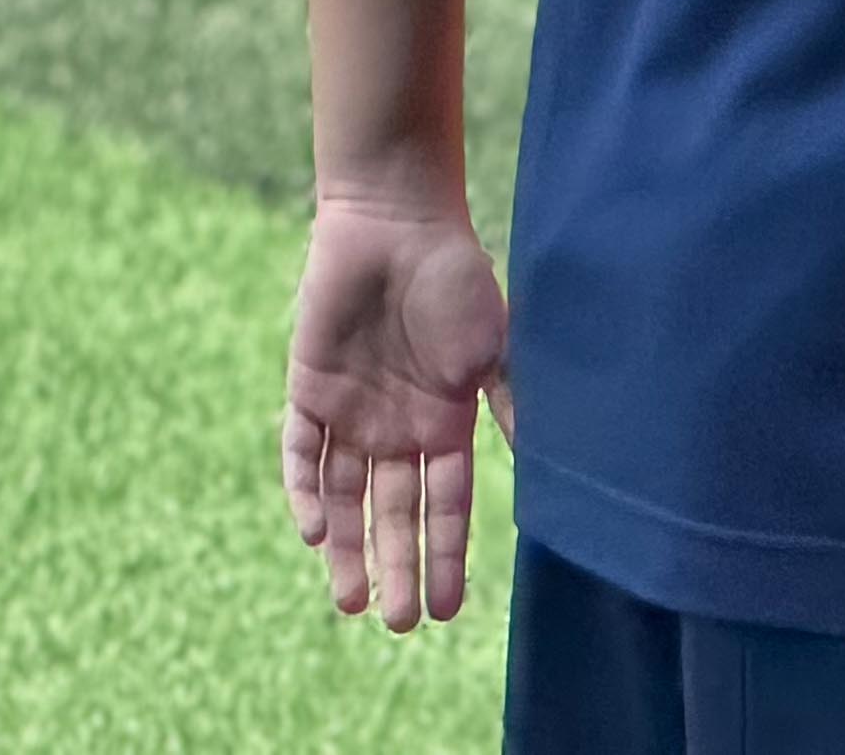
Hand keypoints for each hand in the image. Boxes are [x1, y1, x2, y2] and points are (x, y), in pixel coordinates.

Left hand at [283, 174, 511, 628]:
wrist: (398, 223)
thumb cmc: (458, 280)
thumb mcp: (495, 348)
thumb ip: (510, 407)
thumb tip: (542, 467)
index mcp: (445, 423)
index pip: (445, 506)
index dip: (445, 556)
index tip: (446, 609)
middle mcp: (396, 429)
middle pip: (393, 513)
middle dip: (395, 567)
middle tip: (395, 622)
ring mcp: (350, 413)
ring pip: (343, 498)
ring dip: (346, 548)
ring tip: (350, 600)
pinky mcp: (308, 391)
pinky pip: (301, 455)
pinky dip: (304, 493)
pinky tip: (316, 529)